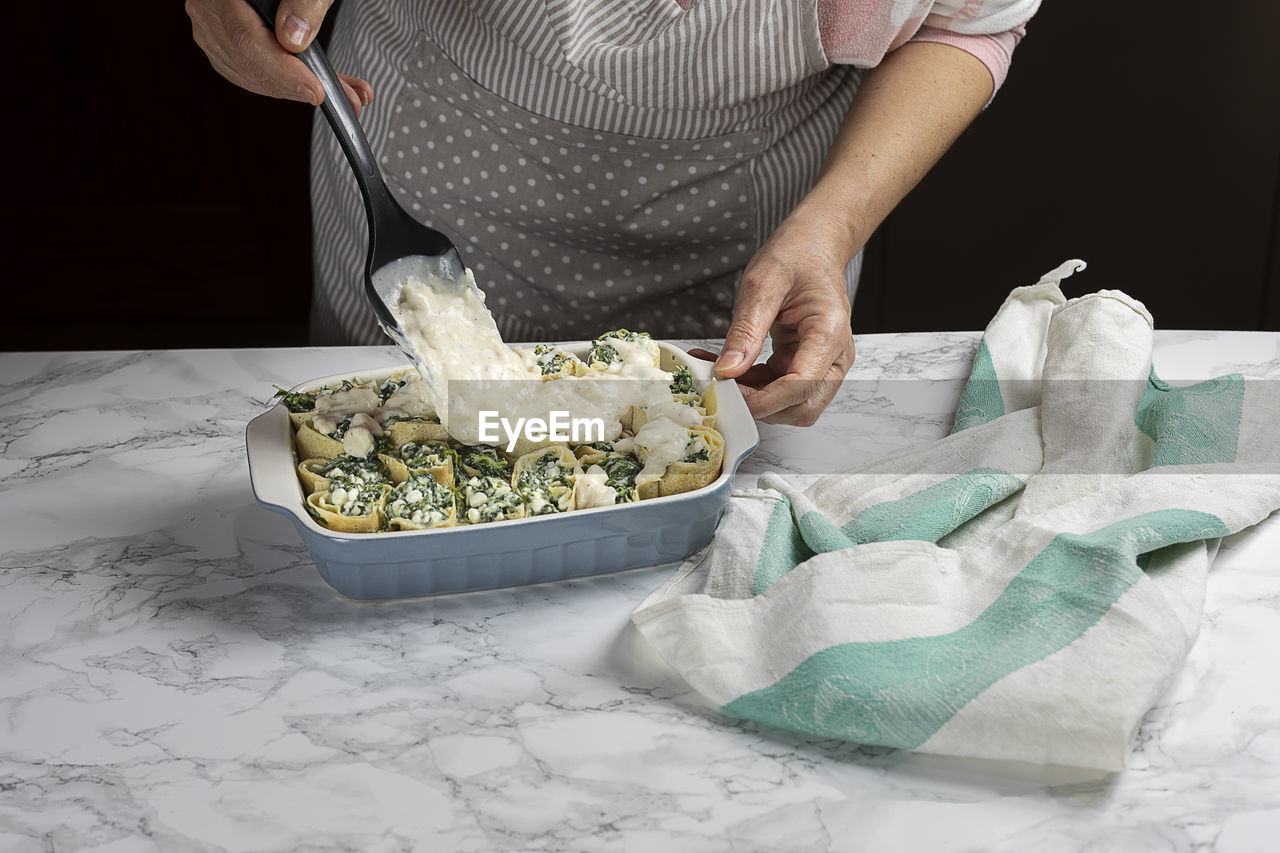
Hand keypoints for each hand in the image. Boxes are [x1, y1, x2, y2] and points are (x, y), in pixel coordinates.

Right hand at [186, 0, 373, 114]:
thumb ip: (303, 3)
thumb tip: (294, 40)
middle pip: (250, 64)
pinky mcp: (222, 48)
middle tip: (349, 96)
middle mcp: (209, 13)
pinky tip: (315, 84)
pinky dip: (286, 85)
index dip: (283, 70)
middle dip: (301, 86)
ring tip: (343, 92)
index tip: (315, 90)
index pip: (247, 39)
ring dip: (298, 90)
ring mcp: (212, 33)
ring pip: (251, 76)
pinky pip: (251, 76)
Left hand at [693, 207, 856, 425]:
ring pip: (792, 404)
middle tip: (724, 390)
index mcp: (829, 331)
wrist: (813, 246)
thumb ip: (746, 330)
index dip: (766, 400)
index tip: (730, 396)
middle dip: (763, 407)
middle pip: (804, 407)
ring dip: (755, 398)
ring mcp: (823, 362)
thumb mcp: (762, 285)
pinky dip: (752, 385)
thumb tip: (727, 370)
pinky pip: (780, 387)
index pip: (802, 385)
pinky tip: (726, 368)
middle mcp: (835, 354)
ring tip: (718, 375)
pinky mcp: (806, 363)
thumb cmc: (796, 256)